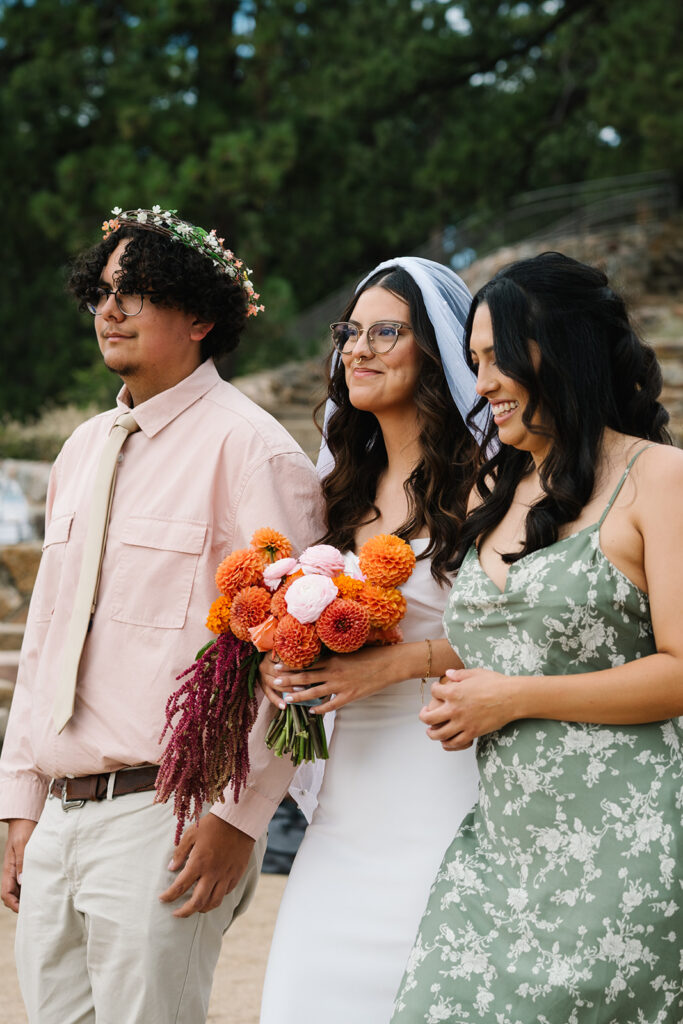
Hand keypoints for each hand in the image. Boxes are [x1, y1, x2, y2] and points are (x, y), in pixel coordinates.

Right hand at [1, 818, 36, 912]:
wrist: (24, 818)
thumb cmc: (23, 830)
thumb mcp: (23, 845)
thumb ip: (22, 863)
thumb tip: (21, 882)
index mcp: (8, 869)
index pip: (6, 893)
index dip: (13, 904)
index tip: (23, 909)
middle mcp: (12, 871)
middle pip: (11, 894)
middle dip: (19, 904)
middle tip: (34, 909)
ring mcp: (18, 868)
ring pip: (18, 889)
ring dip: (25, 896)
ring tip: (39, 902)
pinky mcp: (25, 864)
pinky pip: (24, 881)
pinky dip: (30, 887)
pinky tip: (40, 888)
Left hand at [159, 813, 254, 917]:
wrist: (239, 820)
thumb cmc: (213, 825)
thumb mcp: (191, 834)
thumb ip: (180, 852)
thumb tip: (171, 868)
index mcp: (198, 863)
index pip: (180, 887)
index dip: (169, 896)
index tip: (162, 899)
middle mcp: (212, 873)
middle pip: (197, 902)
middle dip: (184, 912)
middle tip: (176, 914)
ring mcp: (226, 875)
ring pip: (213, 902)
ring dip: (202, 909)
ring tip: (195, 908)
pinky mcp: (236, 874)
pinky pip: (226, 893)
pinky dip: (216, 897)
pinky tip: (211, 894)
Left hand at [264, 645, 404, 713]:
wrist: (390, 663)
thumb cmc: (373, 653)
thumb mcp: (351, 650)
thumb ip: (336, 654)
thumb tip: (323, 654)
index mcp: (333, 658)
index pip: (307, 662)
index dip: (292, 665)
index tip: (278, 665)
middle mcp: (334, 671)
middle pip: (306, 676)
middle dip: (289, 680)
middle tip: (275, 682)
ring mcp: (341, 685)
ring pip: (315, 692)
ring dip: (300, 696)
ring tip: (287, 699)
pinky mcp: (350, 696)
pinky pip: (332, 704)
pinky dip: (321, 709)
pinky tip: (312, 712)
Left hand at [420, 668, 517, 749]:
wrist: (512, 698)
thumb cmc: (495, 683)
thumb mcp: (475, 673)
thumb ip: (459, 674)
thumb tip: (448, 673)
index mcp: (454, 692)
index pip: (434, 692)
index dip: (434, 689)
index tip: (437, 690)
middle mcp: (454, 709)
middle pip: (429, 718)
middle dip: (423, 716)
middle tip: (425, 713)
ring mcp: (463, 723)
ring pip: (439, 734)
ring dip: (432, 733)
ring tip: (431, 730)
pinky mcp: (472, 733)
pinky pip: (455, 743)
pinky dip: (448, 743)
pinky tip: (446, 741)